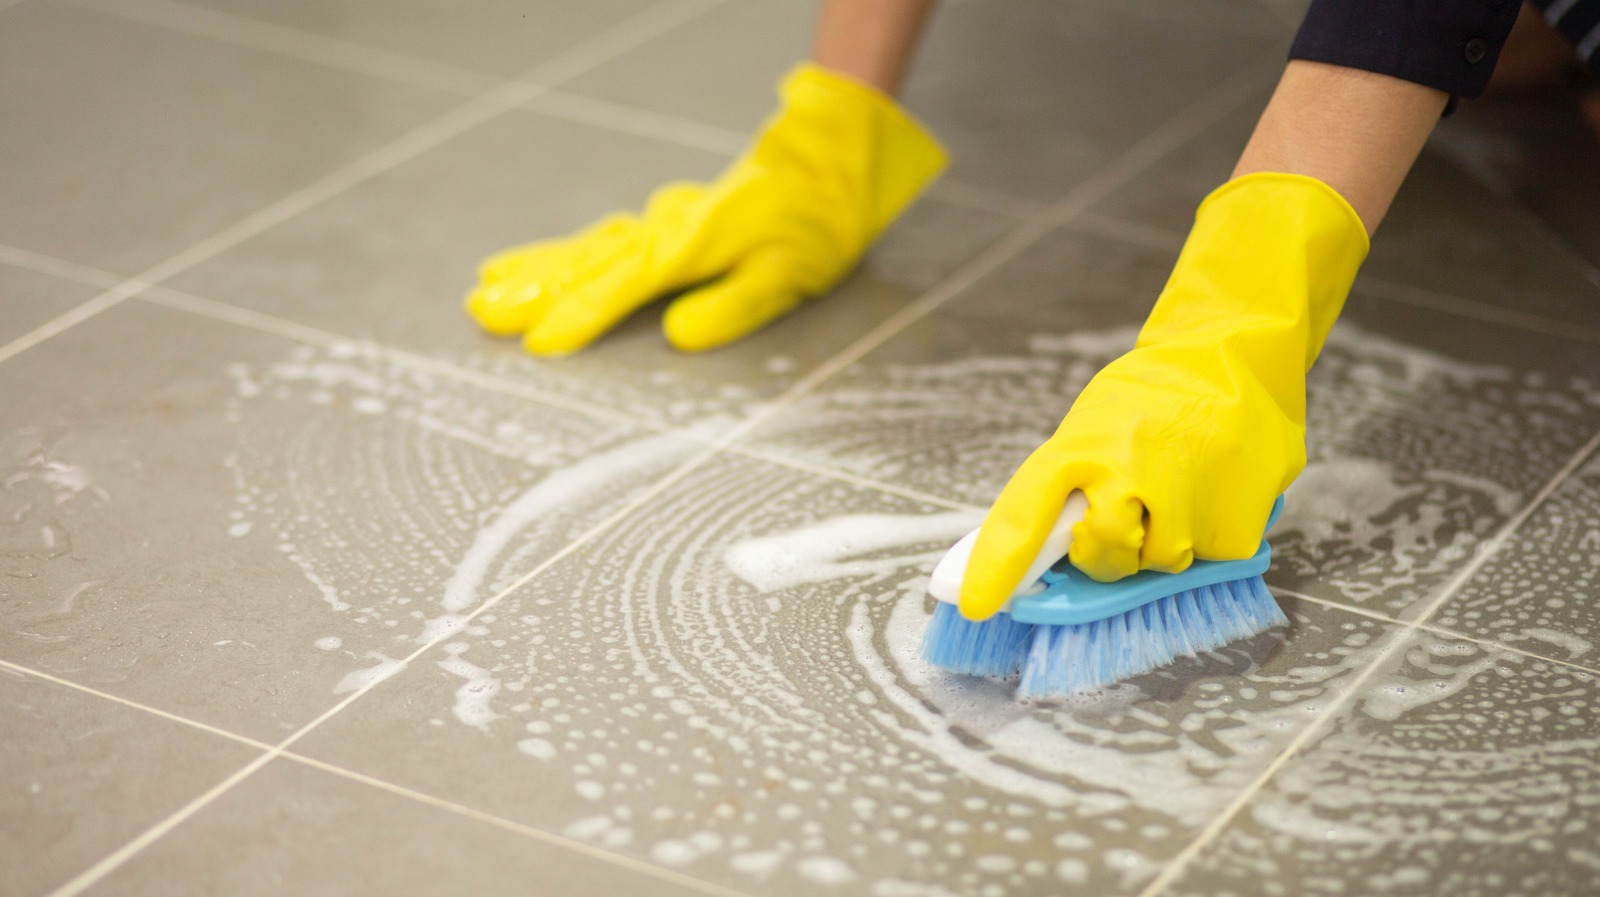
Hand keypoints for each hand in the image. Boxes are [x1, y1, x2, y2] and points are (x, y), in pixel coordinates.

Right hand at [465, 63, 945, 354]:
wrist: (823, 166)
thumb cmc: (813, 226)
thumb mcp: (787, 275)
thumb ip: (732, 307)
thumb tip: (678, 336)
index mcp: (691, 246)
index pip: (624, 285)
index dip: (581, 315)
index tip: (540, 342)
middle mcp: (665, 230)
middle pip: (587, 262)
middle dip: (533, 290)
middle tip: (481, 312)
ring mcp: (659, 222)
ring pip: (585, 248)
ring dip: (535, 270)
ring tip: (485, 289)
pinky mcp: (662, 222)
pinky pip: (599, 240)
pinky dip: (560, 253)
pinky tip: (532, 266)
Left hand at [958, 173, 1368, 620]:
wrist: (1236, 359)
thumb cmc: (1155, 398)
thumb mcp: (1094, 425)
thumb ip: (1072, 483)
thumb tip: (1043, 551)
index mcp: (1080, 447)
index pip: (1023, 514)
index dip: (997, 566)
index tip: (973, 605)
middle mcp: (1126, 473)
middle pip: (1100, 555)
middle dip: (1106, 555)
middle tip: (1125, 520)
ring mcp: (1184, 500)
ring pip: (1157, 564)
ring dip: (1163, 542)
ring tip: (1180, 488)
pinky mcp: (1234, 527)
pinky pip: (1210, 560)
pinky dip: (1210, 537)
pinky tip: (1214, 493)